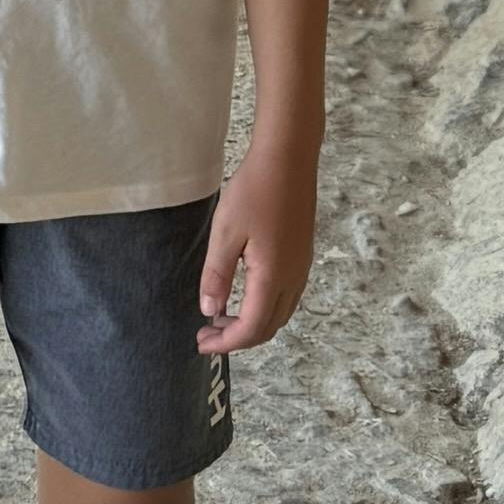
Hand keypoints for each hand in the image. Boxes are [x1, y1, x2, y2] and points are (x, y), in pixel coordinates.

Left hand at [197, 135, 317, 354]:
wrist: (288, 159)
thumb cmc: (254, 191)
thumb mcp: (225, 233)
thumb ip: (217, 275)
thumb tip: (210, 311)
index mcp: (272, 277)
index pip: (252, 328)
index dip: (226, 343)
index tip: (201, 343)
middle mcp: (293, 279)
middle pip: (269, 327)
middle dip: (238, 338)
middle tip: (206, 333)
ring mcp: (301, 268)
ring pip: (280, 314)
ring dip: (252, 324)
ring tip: (221, 317)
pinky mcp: (302, 257)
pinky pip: (286, 298)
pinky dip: (264, 308)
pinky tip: (243, 295)